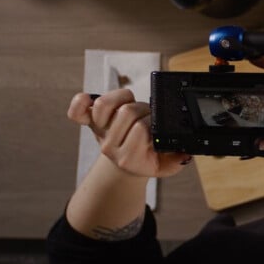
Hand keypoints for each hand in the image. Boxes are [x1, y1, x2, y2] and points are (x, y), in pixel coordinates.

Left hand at [67, 89, 190, 177]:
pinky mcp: (90, 123)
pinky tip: (87, 98)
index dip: (153, 122)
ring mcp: (100, 133)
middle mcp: (111, 146)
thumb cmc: (149, 160)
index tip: (158, 127)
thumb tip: (186, 150)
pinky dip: (80, 102)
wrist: (128, 165)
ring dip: (124, 99)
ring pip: (106, 104)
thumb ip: (179, 159)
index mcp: (130, 158)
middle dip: (144, 109)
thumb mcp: (167, 166)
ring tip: (133, 107)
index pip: (142, 128)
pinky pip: (77, 112)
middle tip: (150, 118)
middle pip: (127, 112)